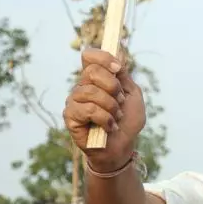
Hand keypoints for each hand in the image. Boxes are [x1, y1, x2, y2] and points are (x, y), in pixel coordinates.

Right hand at [64, 48, 144, 169]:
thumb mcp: (132, 95)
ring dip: (112, 106)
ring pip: (92, 92)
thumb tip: (117, 56)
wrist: (123, 147)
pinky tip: (109, 127)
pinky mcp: (70, 116)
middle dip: (113, 87)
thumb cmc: (127, 121)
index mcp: (96, 79)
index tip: (117, 68)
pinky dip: (105, 119)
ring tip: (116, 117)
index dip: (103, 58)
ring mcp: (74, 101)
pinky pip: (88, 109)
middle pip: (93, 71)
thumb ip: (123, 76)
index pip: (89, 56)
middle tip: (120, 102)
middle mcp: (82, 87)